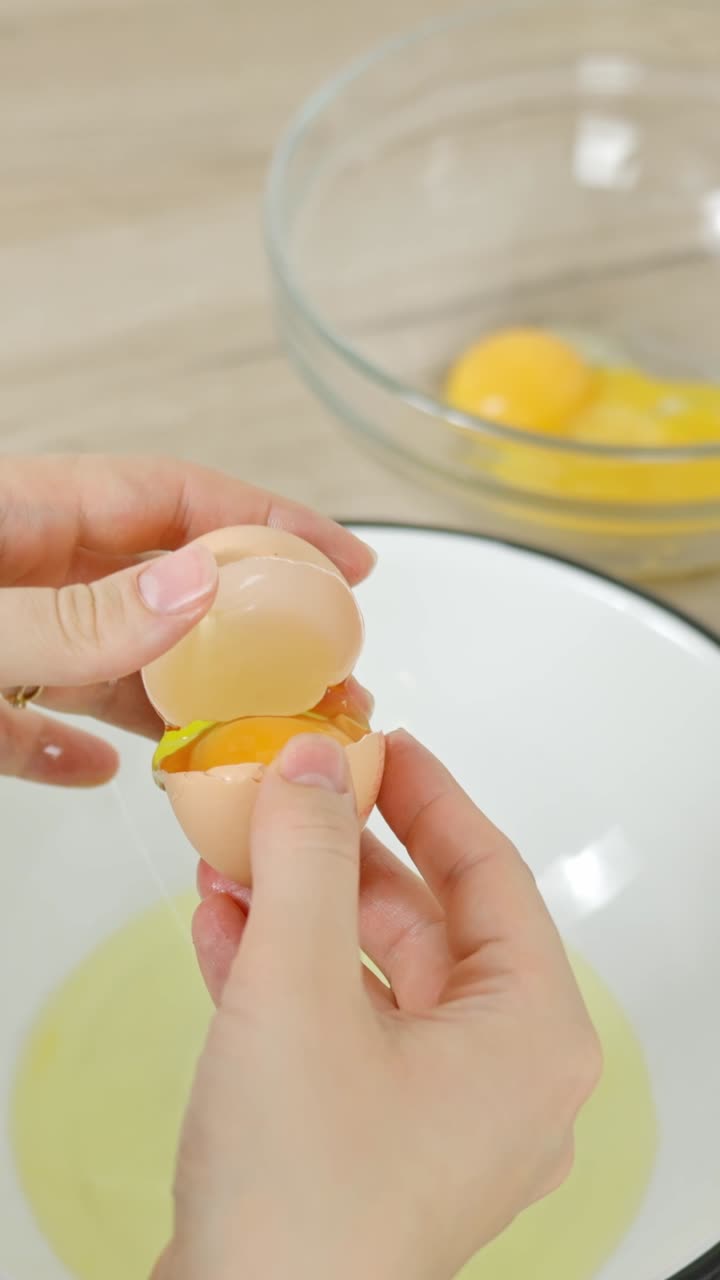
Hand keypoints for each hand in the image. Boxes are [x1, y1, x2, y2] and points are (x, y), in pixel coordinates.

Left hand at [0, 454, 374, 785]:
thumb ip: (79, 614)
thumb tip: (201, 586)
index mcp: (28, 514)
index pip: (177, 499)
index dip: (270, 524)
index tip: (346, 566)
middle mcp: (21, 569)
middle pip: (160, 590)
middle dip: (243, 633)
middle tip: (319, 684)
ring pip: (106, 663)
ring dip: (174, 703)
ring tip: (248, 742)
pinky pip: (30, 722)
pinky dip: (71, 747)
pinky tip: (109, 771)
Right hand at [158, 731, 600, 1279]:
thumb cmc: (299, 1196)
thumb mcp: (297, 986)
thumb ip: (310, 855)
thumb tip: (315, 761)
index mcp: (532, 1037)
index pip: (492, 873)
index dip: (430, 797)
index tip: (380, 745)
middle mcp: (505, 1079)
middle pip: (429, 923)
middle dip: (342, 859)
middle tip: (294, 797)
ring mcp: (443, 1118)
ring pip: (377, 975)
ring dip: (301, 914)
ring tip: (235, 861)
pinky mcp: (380, 1143)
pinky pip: (346, 1029)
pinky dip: (289, 978)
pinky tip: (223, 934)